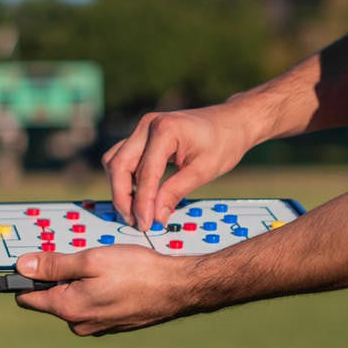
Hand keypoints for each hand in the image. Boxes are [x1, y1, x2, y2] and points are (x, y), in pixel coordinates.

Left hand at [12, 247, 198, 335]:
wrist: (177, 289)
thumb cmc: (136, 271)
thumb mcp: (91, 260)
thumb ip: (55, 264)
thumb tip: (22, 266)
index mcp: (68, 309)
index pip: (28, 297)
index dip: (27, 276)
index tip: (37, 259)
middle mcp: (79, 324)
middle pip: (54, 296)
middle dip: (63, 275)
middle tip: (89, 257)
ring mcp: (98, 327)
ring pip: (77, 299)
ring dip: (85, 282)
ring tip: (110, 266)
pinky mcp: (114, 324)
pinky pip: (96, 304)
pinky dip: (102, 289)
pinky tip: (121, 278)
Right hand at [103, 103, 253, 227]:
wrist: (232, 122)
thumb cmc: (223, 142)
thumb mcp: (203, 171)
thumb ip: (176, 192)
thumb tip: (156, 218)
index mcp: (165, 130)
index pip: (145, 173)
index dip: (142, 203)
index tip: (146, 225)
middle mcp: (148, 125)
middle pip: (118, 164)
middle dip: (123, 197)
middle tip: (135, 222)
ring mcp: (143, 128)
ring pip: (116, 160)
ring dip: (121, 188)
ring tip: (136, 212)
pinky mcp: (144, 136)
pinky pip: (124, 158)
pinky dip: (127, 178)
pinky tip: (140, 196)